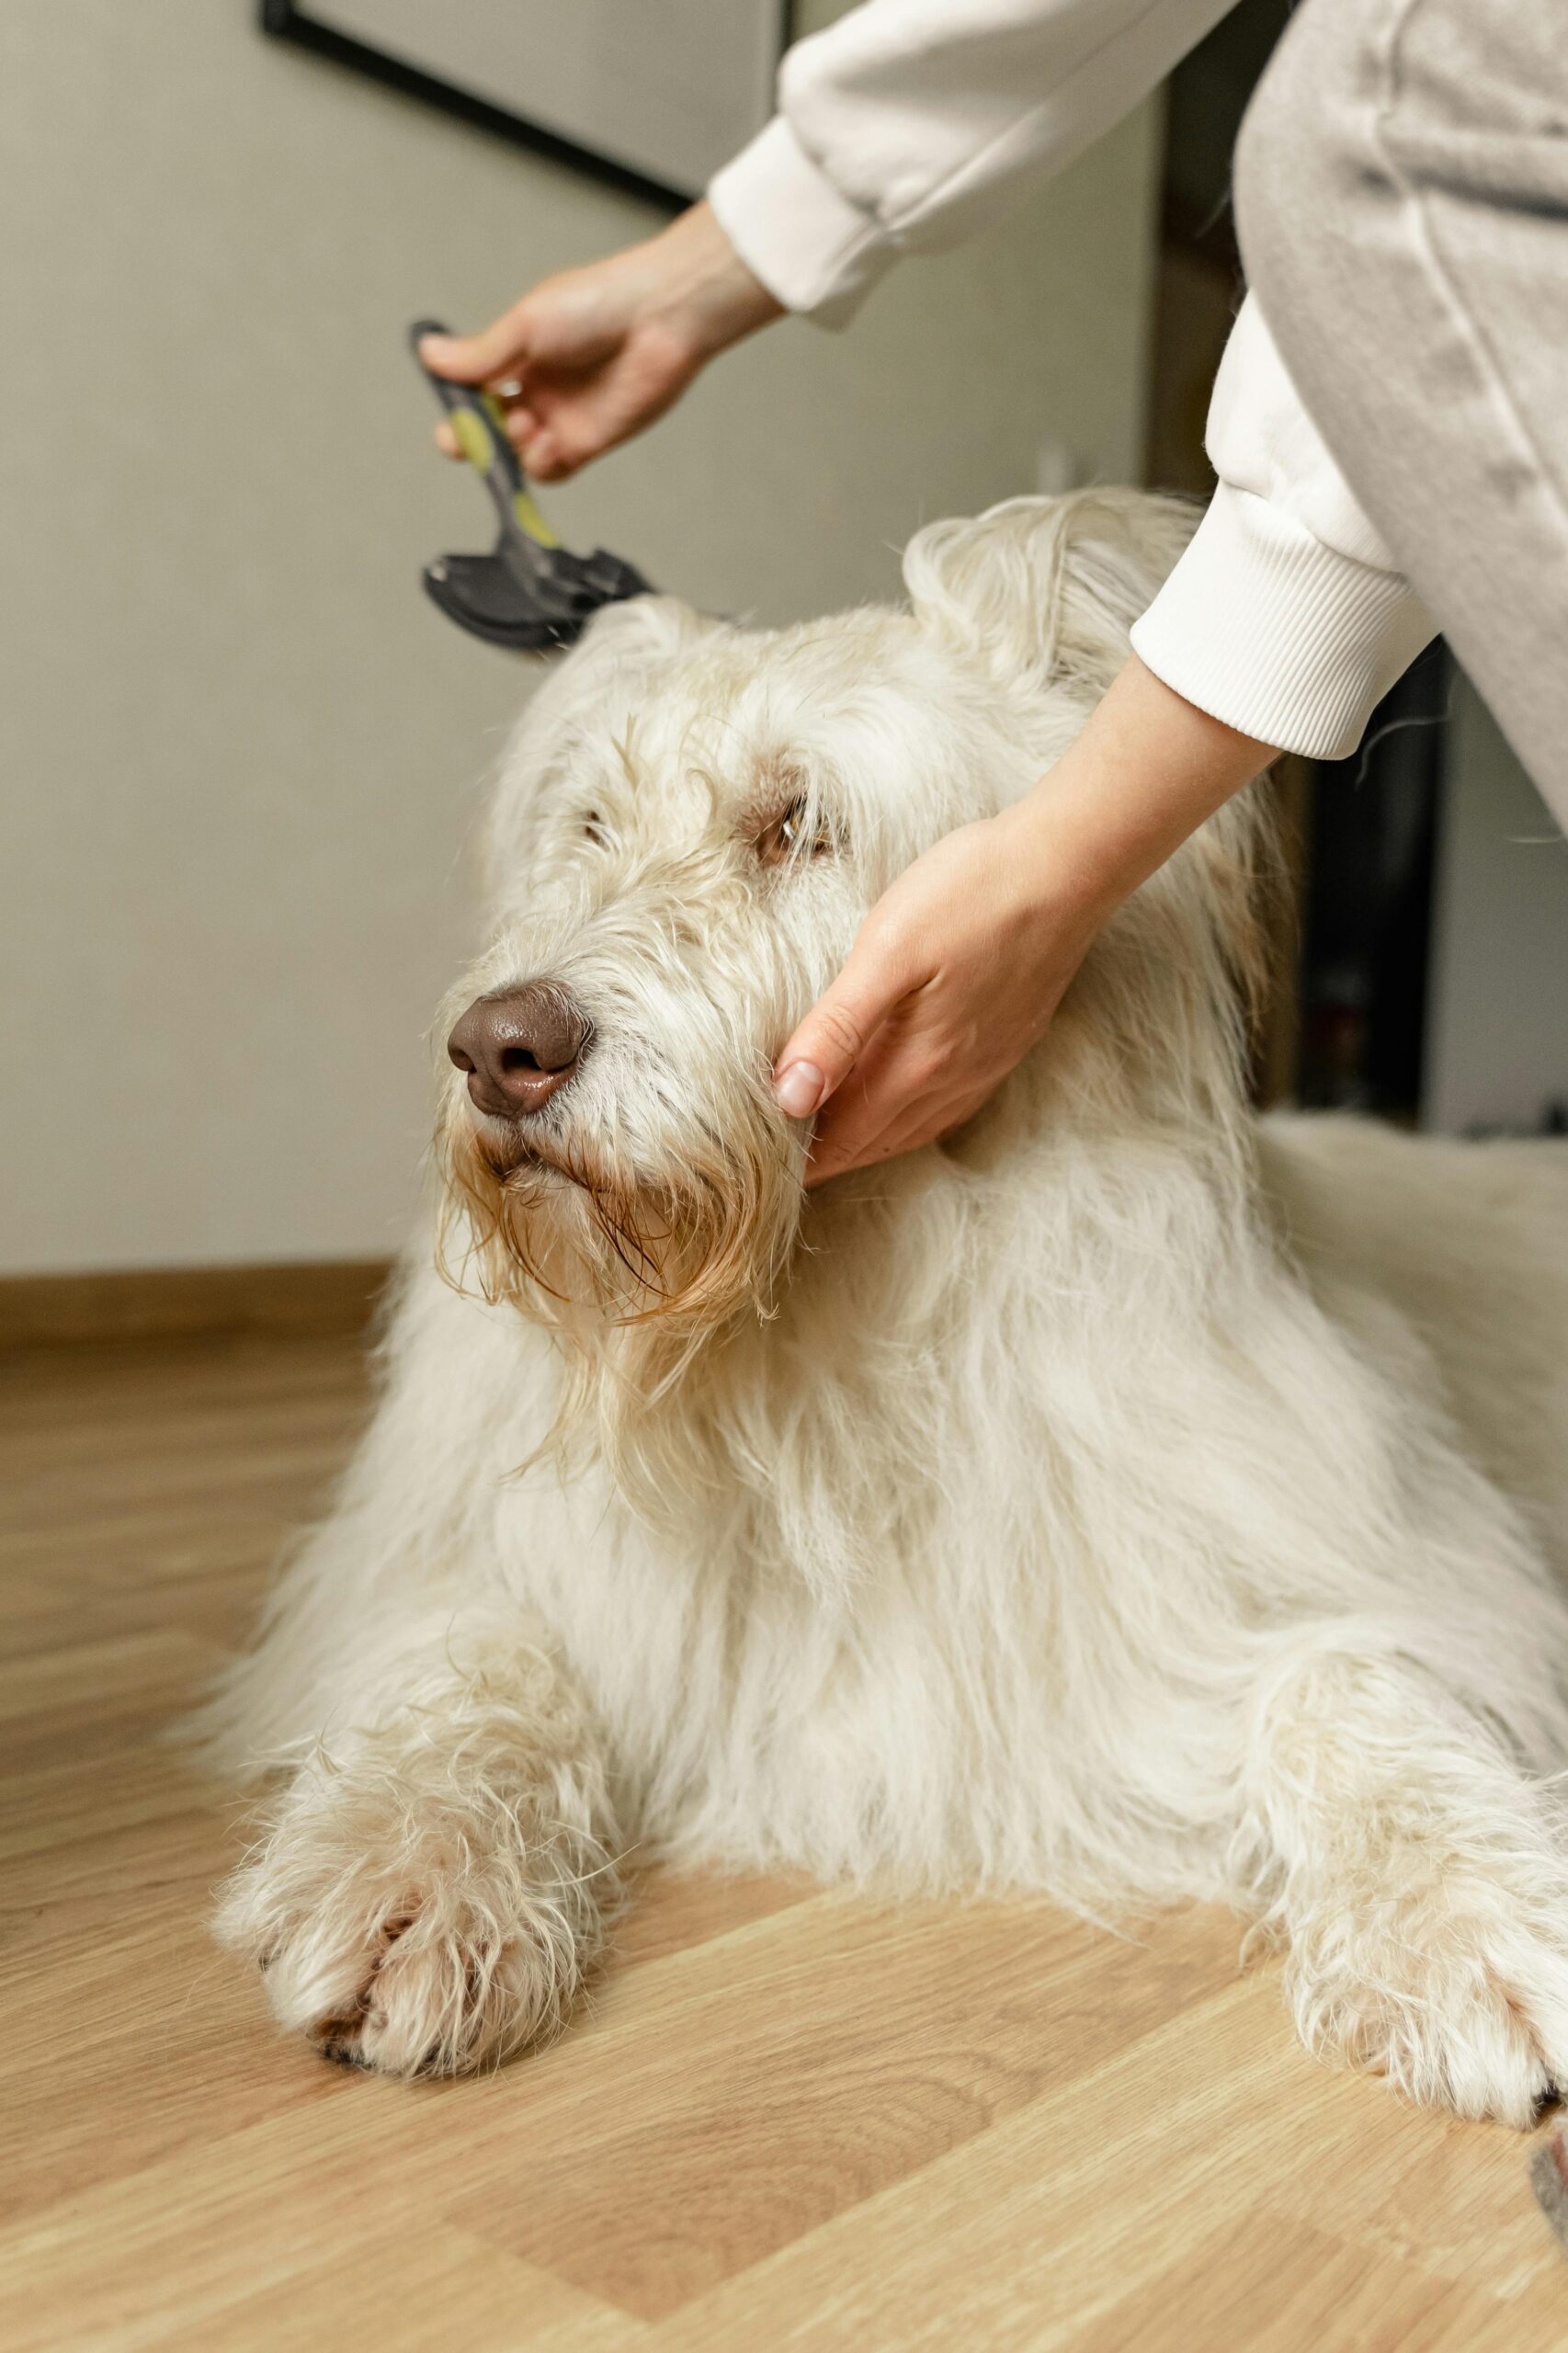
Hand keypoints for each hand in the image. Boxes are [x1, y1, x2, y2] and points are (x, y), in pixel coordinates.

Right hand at [418, 201, 781, 481]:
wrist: (659, 317)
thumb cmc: (599, 303)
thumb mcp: (525, 324)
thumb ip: (479, 353)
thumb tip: (428, 354)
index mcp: (518, 355)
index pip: (474, 392)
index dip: (457, 407)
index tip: (449, 411)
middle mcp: (538, 389)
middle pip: (491, 430)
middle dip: (473, 439)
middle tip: (467, 438)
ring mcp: (562, 418)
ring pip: (518, 455)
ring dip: (510, 448)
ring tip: (524, 423)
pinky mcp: (589, 442)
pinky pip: (552, 470)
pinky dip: (540, 464)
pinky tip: (545, 442)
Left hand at [773, 800, 1106, 1185]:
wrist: (1066, 867)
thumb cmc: (970, 894)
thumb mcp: (887, 952)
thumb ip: (837, 1028)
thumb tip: (788, 1098)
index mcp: (916, 1065)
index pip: (843, 1138)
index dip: (799, 1160)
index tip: (756, 1168)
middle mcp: (953, 1080)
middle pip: (875, 1142)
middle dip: (826, 1157)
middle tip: (775, 1161)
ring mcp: (985, 1067)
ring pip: (912, 1130)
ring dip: (867, 1142)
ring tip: (825, 1143)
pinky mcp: (1006, 1046)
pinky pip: (948, 1108)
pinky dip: (910, 1122)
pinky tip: (899, 1108)